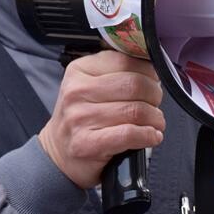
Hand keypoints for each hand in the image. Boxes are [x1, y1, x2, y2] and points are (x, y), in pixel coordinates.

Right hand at [38, 51, 164, 188]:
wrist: (58, 153)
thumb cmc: (81, 117)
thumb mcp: (89, 84)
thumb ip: (116, 72)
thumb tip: (153, 68)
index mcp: (80, 70)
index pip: (126, 61)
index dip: (148, 71)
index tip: (154, 81)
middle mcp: (77, 91)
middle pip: (134, 85)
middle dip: (154, 95)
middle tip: (156, 103)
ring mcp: (81, 118)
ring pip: (136, 110)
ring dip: (155, 118)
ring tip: (156, 122)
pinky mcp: (88, 143)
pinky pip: (129, 134)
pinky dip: (148, 135)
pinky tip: (152, 136)